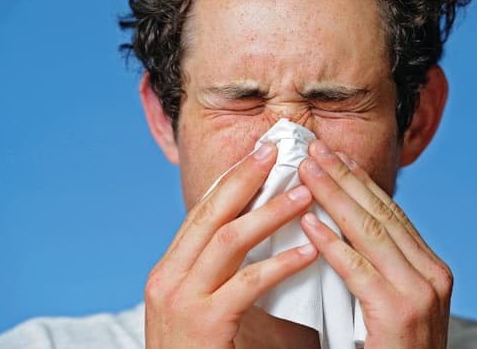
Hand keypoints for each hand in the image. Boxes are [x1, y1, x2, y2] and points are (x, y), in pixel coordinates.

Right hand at [144, 143, 317, 348]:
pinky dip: (279, 264)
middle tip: (275, 150)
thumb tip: (254, 233)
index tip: (257, 154)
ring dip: (269, 213)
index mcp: (169, 269)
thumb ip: (219, 272)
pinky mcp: (203, 326)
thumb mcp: (199, 305)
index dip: (230, 180)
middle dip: (244, 178)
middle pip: (210, 214)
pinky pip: (246, 285)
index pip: (201, 213)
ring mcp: (180, 301)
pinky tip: (309, 251)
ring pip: (228, 240)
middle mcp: (167, 278)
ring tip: (304, 194)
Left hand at [298, 140, 452, 348]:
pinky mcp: (399, 314)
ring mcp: (420, 293)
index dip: (359, 181)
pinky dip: (332, 244)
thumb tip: (336, 223)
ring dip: (334, 197)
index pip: (389, 212)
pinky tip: (309, 223)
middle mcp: (432, 273)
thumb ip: (372, 262)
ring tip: (306, 171)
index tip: (333, 155)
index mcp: (429, 266)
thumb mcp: (388, 298)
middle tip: (314, 148)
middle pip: (379, 213)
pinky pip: (358, 270)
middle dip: (343, 177)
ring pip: (370, 232)